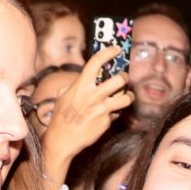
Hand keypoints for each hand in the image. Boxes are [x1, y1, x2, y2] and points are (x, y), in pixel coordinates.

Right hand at [43, 45, 134, 167]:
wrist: (62, 140)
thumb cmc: (61, 117)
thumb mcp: (63, 96)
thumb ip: (75, 85)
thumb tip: (82, 78)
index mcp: (81, 85)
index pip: (96, 62)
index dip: (108, 52)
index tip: (116, 49)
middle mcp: (94, 95)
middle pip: (120, 79)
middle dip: (125, 76)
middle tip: (124, 77)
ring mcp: (102, 109)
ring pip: (126, 98)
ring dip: (129, 96)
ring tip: (127, 96)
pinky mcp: (107, 122)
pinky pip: (117, 114)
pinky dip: (114, 113)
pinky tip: (108, 115)